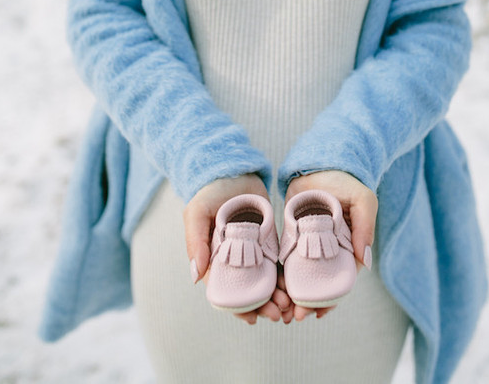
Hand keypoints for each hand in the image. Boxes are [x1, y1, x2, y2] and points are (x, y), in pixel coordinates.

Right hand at [183, 174, 286, 323]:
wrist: (231, 168)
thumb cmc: (209, 191)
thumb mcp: (197, 213)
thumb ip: (194, 242)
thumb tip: (195, 277)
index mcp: (214, 257)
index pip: (227, 290)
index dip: (239, 308)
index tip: (252, 319)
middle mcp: (233, 258)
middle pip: (249, 290)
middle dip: (263, 305)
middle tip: (279, 315)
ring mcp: (252, 248)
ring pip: (265, 279)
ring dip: (276, 295)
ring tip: (290, 306)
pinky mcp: (268, 237)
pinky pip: (277, 260)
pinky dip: (284, 276)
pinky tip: (294, 287)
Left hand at [285, 170, 377, 320]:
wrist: (322, 162)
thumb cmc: (347, 182)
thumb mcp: (363, 201)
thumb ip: (365, 228)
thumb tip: (364, 262)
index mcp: (346, 248)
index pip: (338, 282)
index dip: (329, 300)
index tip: (319, 314)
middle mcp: (326, 250)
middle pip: (316, 284)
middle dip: (306, 304)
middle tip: (294, 317)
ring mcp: (308, 243)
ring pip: (299, 276)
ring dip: (291, 295)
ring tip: (279, 310)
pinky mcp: (290, 234)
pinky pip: (284, 258)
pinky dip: (279, 276)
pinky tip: (272, 290)